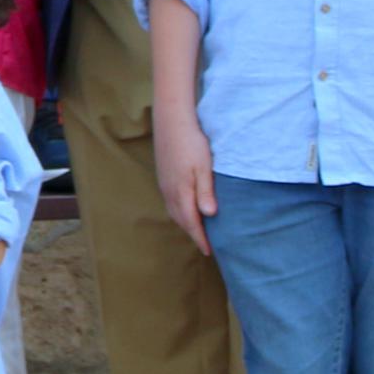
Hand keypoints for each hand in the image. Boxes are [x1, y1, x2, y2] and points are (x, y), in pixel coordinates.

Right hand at [155, 106, 217, 255]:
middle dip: (193, 234)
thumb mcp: (204, 166)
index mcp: (181, 191)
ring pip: (174, 212)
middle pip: (181, 220)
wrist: (172, 121)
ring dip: (185, 224)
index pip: (192, 222)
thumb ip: (205, 191)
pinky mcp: (163, 177)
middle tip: (206, 246)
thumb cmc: (192, 142)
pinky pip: (170, 202)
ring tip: (197, 232)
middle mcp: (170, 191)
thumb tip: (208, 215)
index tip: (210, 252)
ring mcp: (164, 184)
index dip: (201, 238)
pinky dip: (179, 212)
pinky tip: (186, 209)